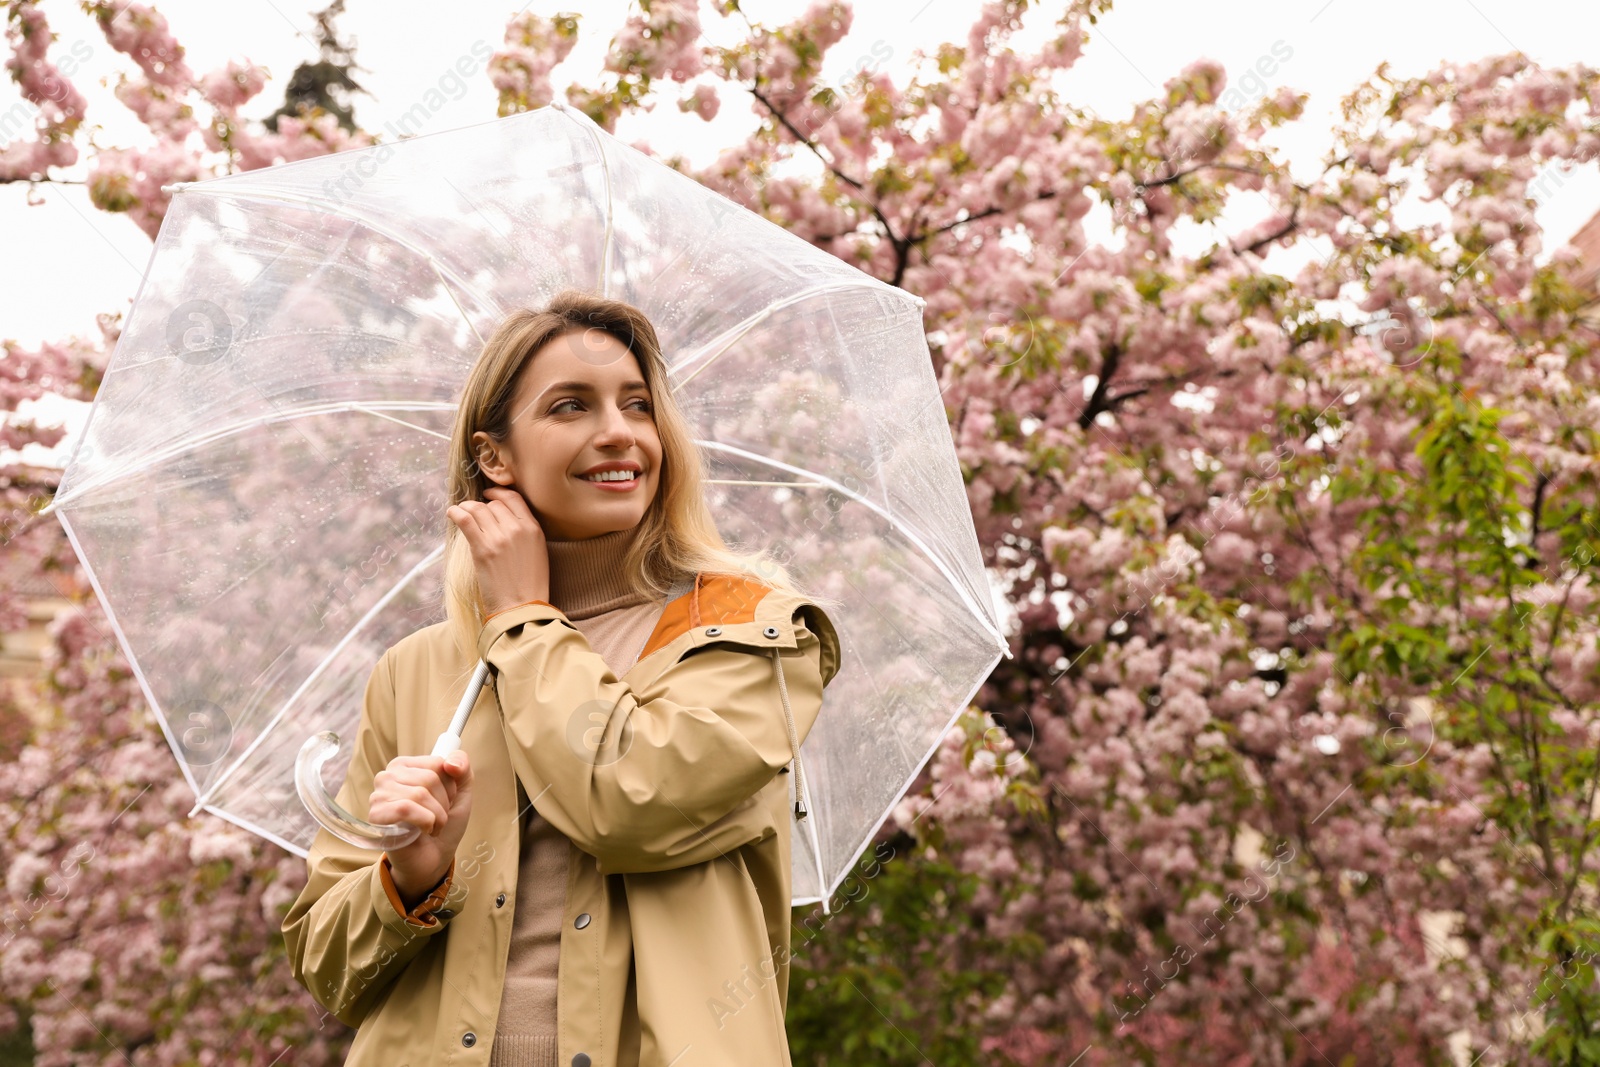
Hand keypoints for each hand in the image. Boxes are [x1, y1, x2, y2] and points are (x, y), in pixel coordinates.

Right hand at [370, 750, 473, 905]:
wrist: (434, 858)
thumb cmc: (444, 823)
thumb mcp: (461, 792)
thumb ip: (462, 767)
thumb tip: (450, 762)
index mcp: (405, 765)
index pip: (437, 763)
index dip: (450, 785)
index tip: (447, 800)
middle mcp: (387, 776)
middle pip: (429, 778)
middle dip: (444, 803)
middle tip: (438, 817)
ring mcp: (379, 796)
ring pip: (419, 794)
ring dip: (436, 816)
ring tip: (432, 826)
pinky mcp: (376, 816)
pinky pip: (406, 808)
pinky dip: (425, 821)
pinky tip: (424, 830)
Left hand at [446, 486, 550, 615]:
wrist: (522, 608)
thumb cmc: (529, 585)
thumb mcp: (537, 553)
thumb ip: (525, 533)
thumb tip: (504, 520)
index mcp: (533, 529)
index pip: (513, 498)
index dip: (498, 494)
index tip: (488, 496)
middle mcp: (517, 529)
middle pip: (493, 504)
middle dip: (482, 506)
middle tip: (473, 513)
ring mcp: (499, 537)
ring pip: (477, 508)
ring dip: (466, 508)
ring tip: (460, 512)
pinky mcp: (482, 548)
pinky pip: (464, 519)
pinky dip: (455, 512)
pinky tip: (452, 513)